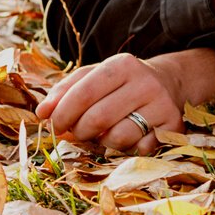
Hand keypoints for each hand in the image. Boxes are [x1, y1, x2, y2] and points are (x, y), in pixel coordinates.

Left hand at [36, 53, 184, 153]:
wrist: (167, 84)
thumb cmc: (121, 84)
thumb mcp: (94, 76)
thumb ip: (64, 91)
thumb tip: (42, 113)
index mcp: (122, 65)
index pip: (84, 92)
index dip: (63, 112)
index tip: (52, 124)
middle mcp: (146, 82)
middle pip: (98, 118)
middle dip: (80, 131)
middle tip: (77, 132)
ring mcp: (162, 105)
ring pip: (118, 137)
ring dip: (103, 142)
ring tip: (105, 132)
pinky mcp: (173, 127)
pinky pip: (138, 150)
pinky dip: (127, 149)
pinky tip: (129, 137)